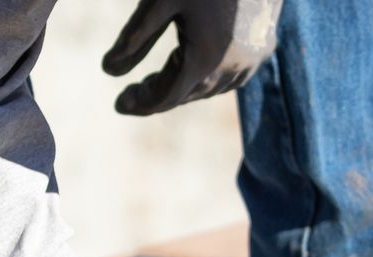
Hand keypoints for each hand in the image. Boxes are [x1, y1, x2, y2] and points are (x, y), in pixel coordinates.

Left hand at [102, 0, 282, 116]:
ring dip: (183, 88)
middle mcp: (230, 70)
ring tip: (158, 80)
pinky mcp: (263, 50)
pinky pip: (231, 77)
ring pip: (210, 89)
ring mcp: (251, 62)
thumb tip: (108, 70)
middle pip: (186, 95)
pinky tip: (194, 67)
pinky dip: (208, 78)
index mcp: (203, 60)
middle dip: (158, 95)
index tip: (119, 104)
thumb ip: (135, 36)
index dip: (142, 103)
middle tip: (133, 92)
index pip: (167, 98)